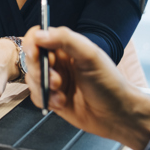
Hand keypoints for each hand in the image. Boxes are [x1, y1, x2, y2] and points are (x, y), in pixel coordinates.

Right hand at [22, 26, 149, 149]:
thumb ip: (66, 40)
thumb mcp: (90, 56)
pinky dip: (45, 100)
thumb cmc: (109, 83)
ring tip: (61, 92)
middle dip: (40, 70)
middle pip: (31, 58)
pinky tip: (61, 103)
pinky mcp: (52, 98)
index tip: (35, 54)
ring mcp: (54, 80)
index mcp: (67, 47)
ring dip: (44, 87)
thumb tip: (40, 34)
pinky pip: (35, 96)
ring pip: (31, 78)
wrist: (118, 115)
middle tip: (55, 79)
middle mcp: (59, 62)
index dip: (32, 44)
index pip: (39, 36)